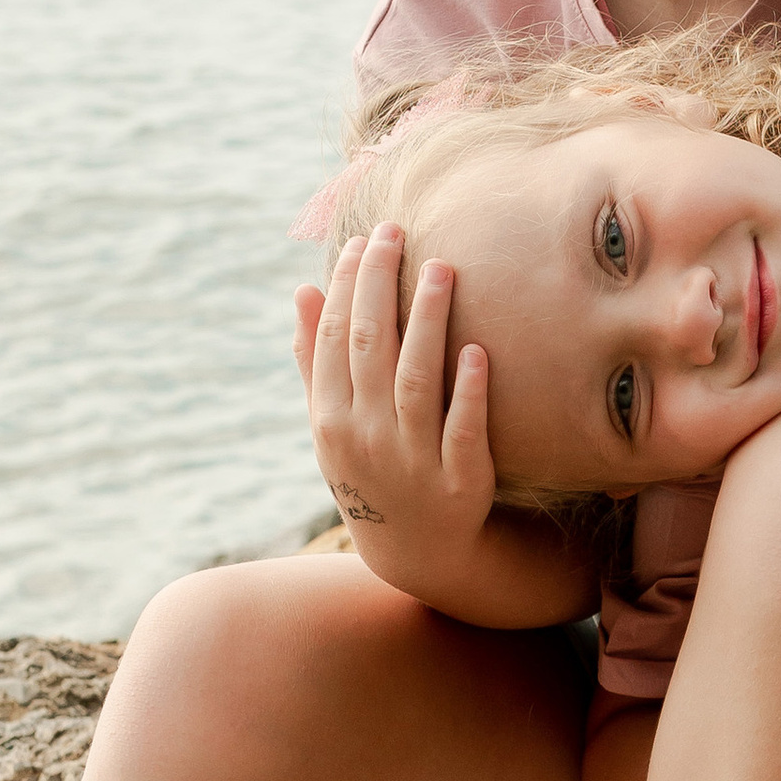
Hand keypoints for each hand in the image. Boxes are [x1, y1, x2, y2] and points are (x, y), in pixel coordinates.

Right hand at [295, 222, 494, 587]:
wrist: (417, 548)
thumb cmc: (371, 467)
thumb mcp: (333, 423)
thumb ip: (316, 360)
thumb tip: (304, 291)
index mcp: (331, 419)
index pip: (335, 340)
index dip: (348, 287)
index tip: (364, 241)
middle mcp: (366, 437)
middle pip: (370, 348)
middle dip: (380, 285)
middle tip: (397, 232)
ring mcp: (412, 460)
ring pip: (417, 380)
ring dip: (428, 321)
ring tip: (442, 268)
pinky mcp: (460, 481)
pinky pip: (463, 430)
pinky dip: (468, 391)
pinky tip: (476, 350)